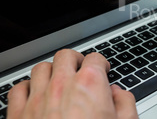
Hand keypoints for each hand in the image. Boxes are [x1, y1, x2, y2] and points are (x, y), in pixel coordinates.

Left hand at [7, 49, 137, 118]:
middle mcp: (61, 86)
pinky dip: (27, 88)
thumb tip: (119, 94)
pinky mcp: (17, 116)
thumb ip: (125, 103)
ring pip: (41, 68)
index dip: (102, 64)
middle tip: (81, 70)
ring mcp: (37, 99)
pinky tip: (35, 95)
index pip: (95, 58)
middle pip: (66, 56)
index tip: (103, 70)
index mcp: (90, 85)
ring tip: (58, 81)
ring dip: (52, 71)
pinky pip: (18, 89)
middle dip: (76, 60)